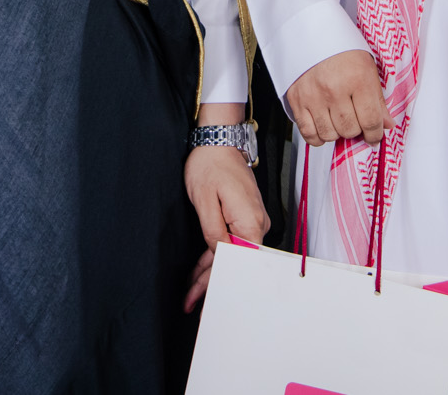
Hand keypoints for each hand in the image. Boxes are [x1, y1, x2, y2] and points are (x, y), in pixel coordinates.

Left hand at [182, 143, 270, 310]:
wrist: (218, 140)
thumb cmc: (210, 164)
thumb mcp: (204, 199)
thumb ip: (213, 231)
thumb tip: (220, 255)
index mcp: (250, 221)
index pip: (239, 262)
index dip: (223, 285)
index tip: (210, 304)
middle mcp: (256, 224)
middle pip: (236, 262)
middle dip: (213, 285)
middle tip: (194, 307)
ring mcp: (250, 221)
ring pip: (231, 256)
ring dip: (210, 274)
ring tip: (190, 297)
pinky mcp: (242, 218)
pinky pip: (229, 244)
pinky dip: (213, 259)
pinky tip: (198, 274)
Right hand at [284, 49, 391, 147]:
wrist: (313, 33)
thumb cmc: (343, 49)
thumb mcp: (367, 68)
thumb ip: (378, 100)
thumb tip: (387, 125)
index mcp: (357, 79)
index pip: (371, 121)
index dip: (375, 134)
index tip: (374, 135)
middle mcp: (334, 89)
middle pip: (349, 130)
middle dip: (356, 129)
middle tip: (355, 119)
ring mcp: (313, 96)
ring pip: (329, 134)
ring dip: (337, 132)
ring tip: (339, 119)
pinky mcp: (296, 100)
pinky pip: (308, 133)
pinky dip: (317, 136)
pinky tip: (324, 126)